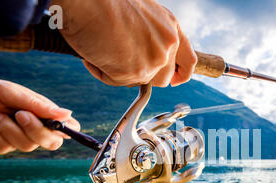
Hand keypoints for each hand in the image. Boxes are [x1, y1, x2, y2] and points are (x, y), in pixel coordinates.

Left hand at [0, 78, 79, 154]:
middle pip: (52, 143)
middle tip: (20, 114)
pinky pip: (3, 148)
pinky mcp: (2, 145)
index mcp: (44, 113)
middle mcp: (36, 128)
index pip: (68, 128)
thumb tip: (68, 114)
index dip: (68, 131)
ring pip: (26, 146)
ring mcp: (19, 139)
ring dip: (8, 128)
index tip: (57, 126)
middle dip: (35, 130)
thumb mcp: (13, 93)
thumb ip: (39, 106)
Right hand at [51, 0, 196, 86]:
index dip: (181, 74)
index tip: (174, 81)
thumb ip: (152, 38)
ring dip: (122, 73)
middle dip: (145, 75)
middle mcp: (167, 45)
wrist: (87, 1)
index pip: (188, 61)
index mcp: (171, 28)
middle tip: (124, 61)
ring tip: (105, 50)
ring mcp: (153, 60)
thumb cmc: (107, 3)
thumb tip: (145, 57)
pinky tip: (94, 53)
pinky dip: (103, 72)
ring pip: (139, 82)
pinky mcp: (135, 72)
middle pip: (163, 78)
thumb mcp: (142, 17)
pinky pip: (118, 82)